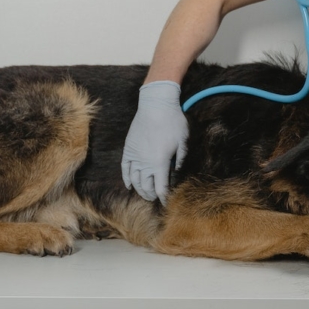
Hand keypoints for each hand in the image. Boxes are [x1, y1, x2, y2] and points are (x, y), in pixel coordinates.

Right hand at [120, 80, 188, 203]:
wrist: (156, 105)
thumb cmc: (173, 122)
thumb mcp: (183, 142)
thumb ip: (181, 160)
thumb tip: (177, 174)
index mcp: (160, 163)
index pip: (161, 188)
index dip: (164, 198)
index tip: (167, 203)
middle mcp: (145, 163)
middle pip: (146, 187)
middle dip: (152, 196)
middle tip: (157, 198)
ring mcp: (135, 156)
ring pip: (134, 180)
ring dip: (140, 190)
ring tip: (146, 194)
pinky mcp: (128, 149)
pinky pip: (125, 169)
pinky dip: (127, 179)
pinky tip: (129, 185)